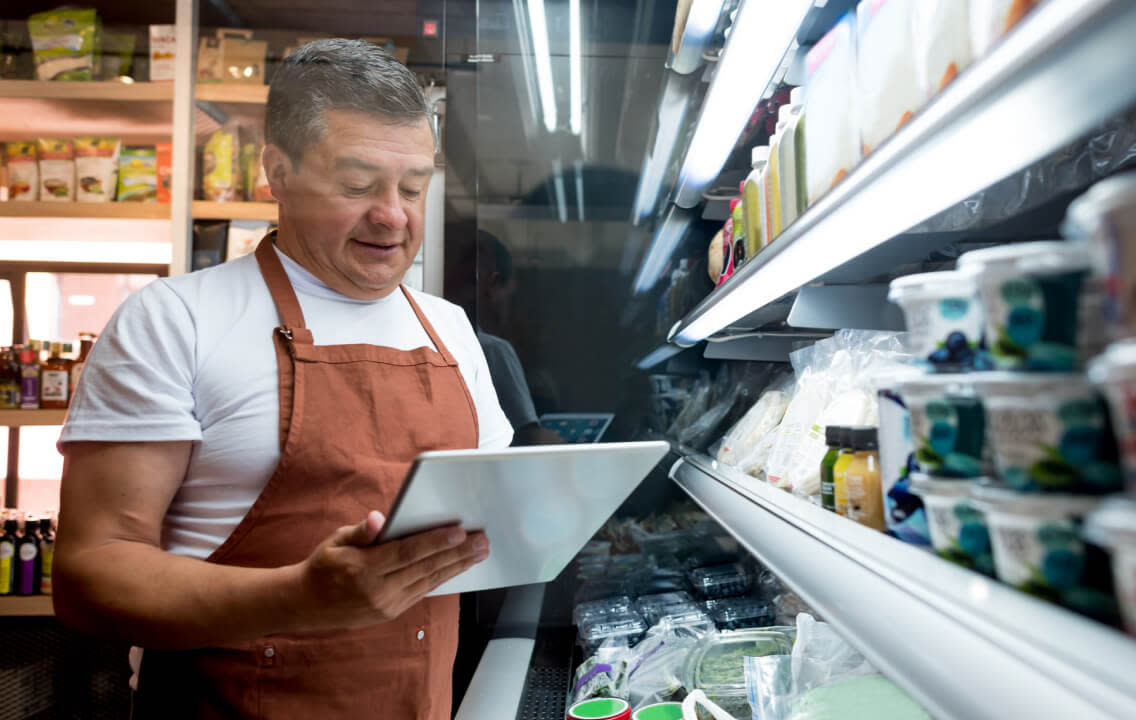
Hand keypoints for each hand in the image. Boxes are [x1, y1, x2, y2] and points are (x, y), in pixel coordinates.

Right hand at [296, 511, 488, 629]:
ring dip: (457, 566)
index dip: (435, 541)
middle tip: (483, 541)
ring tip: (480, 553)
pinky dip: (443, 577)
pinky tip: (459, 566)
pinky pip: (422, 591)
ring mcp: (386, 605)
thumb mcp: (335, 542)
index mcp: (362, 569)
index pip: (407, 552)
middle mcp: (377, 591)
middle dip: (457, 554)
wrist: (306, 605)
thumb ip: (360, 531)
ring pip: (429, 582)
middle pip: (425, 568)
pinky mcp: (391, 612)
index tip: (460, 531)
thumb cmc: (324, 565)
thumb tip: (377, 519)